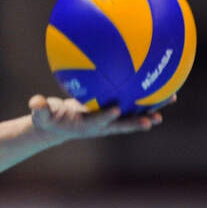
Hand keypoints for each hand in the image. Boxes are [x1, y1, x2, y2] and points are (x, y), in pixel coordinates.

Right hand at [28, 94, 174, 141]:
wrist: (56, 126)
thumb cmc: (46, 119)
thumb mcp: (39, 116)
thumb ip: (39, 110)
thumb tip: (35, 102)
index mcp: (83, 125)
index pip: (96, 121)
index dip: (106, 116)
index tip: (116, 109)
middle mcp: (100, 125)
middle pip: (122, 124)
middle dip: (137, 121)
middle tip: (153, 119)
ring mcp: (108, 120)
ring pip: (133, 114)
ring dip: (151, 108)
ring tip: (172, 98)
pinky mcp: (112, 112)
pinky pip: (130, 104)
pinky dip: (143, 94)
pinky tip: (158, 81)